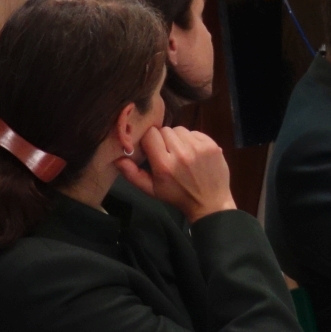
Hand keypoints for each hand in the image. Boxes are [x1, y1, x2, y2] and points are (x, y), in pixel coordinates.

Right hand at [118, 125, 236, 222]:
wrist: (210, 202)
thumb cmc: (177, 196)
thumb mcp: (151, 190)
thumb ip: (132, 174)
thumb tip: (118, 159)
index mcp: (164, 165)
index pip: (150, 135)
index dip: (148, 140)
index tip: (151, 148)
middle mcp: (182, 153)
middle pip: (165, 130)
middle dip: (162, 139)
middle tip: (166, 152)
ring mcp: (199, 148)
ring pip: (180, 129)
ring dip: (177, 138)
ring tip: (180, 152)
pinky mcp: (212, 145)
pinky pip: (195, 132)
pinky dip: (192, 139)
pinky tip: (193, 152)